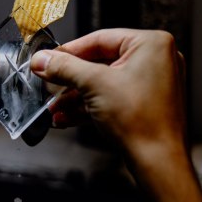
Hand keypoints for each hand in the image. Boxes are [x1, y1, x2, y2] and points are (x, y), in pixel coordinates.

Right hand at [30, 28, 185, 157]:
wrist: (157, 162)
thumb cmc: (142, 121)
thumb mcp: (93, 84)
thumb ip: (64, 68)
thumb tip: (43, 59)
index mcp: (151, 44)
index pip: (100, 39)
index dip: (69, 51)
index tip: (48, 60)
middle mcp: (156, 60)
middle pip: (100, 62)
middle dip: (71, 80)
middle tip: (49, 84)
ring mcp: (152, 84)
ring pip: (104, 83)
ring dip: (76, 97)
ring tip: (55, 108)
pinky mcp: (145, 105)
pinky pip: (112, 98)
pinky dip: (90, 107)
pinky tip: (68, 118)